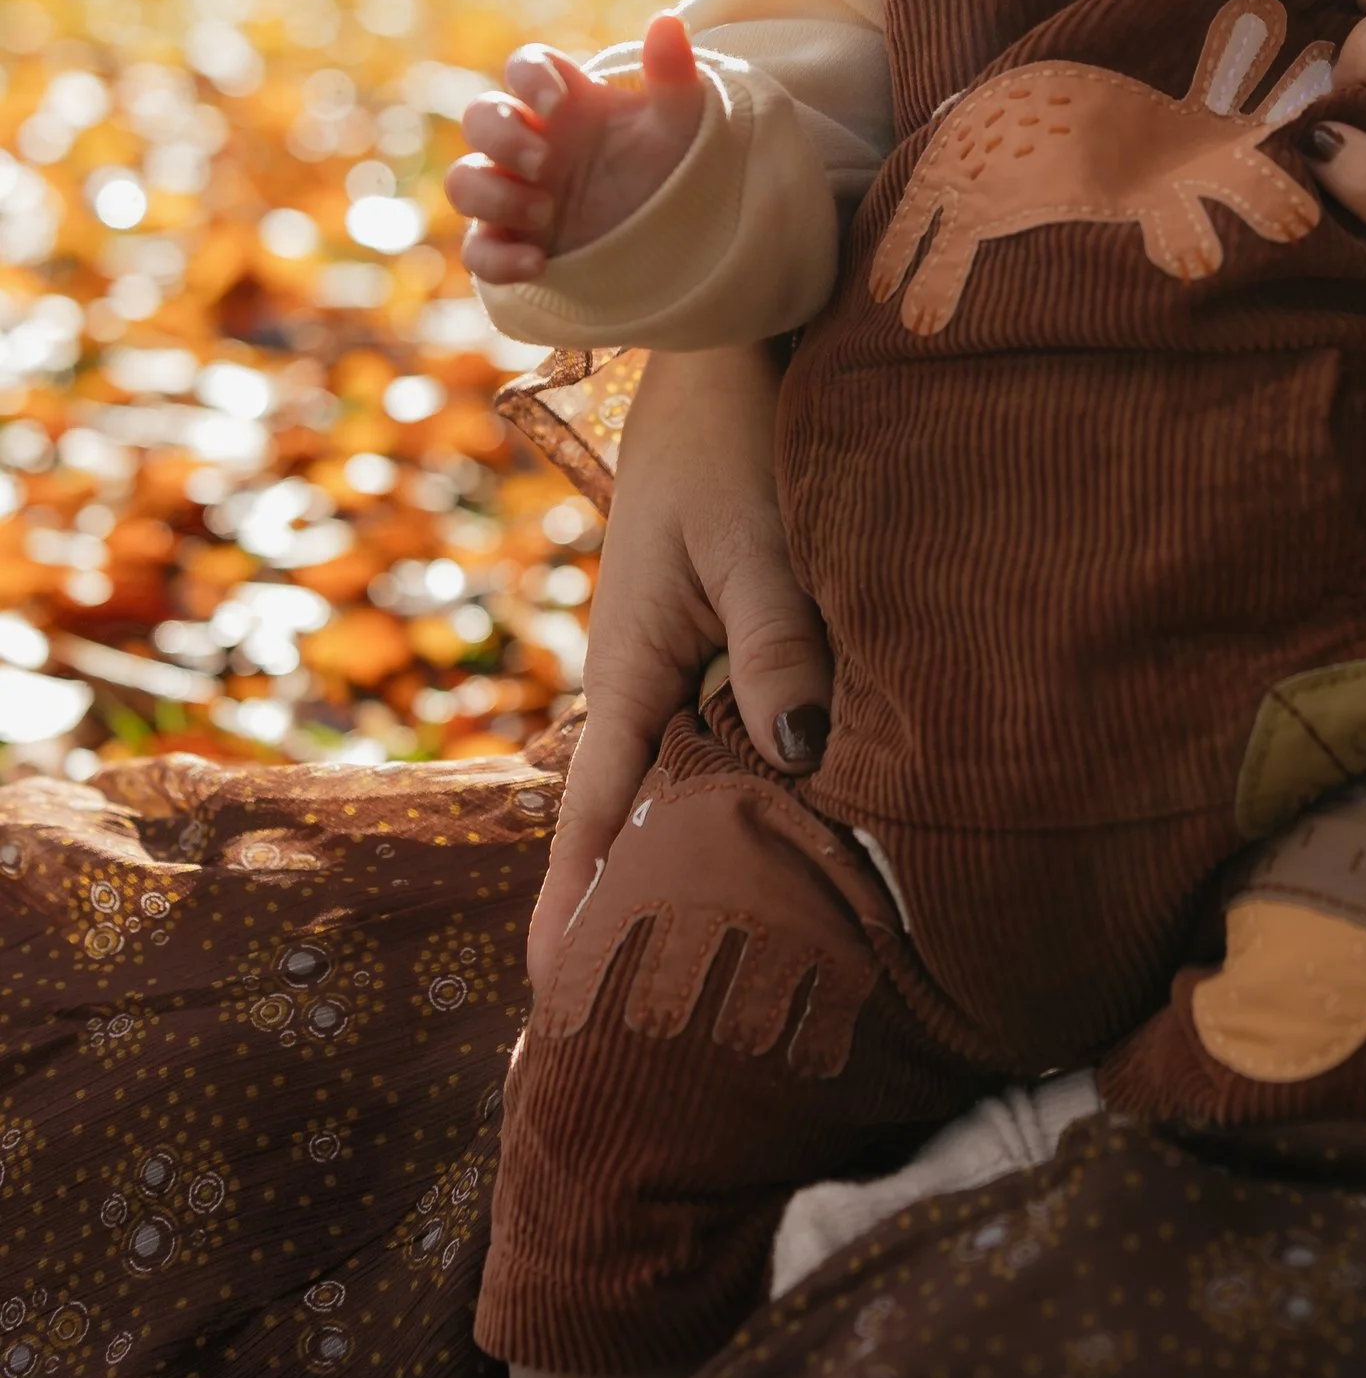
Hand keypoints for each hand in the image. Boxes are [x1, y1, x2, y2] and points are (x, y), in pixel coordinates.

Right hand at [449, 13, 708, 285]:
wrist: (678, 239)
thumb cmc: (671, 167)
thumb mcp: (682, 125)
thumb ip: (673, 76)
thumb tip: (670, 20)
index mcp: (567, 103)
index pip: (524, 65)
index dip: (529, 77)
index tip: (558, 102)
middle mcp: (532, 142)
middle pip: (479, 117)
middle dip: (502, 136)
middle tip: (544, 163)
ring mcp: (515, 193)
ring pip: (463, 182)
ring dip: (494, 196)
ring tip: (545, 213)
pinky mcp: (512, 243)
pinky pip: (476, 250)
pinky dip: (497, 259)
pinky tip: (538, 264)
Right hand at [525, 343, 832, 997]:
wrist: (730, 342)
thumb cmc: (736, 434)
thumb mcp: (757, 539)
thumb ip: (779, 639)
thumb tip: (800, 749)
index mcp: (629, 666)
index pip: (595, 816)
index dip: (577, 910)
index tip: (553, 1005)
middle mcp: (652, 681)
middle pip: (640, 821)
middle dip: (636, 917)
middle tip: (640, 1035)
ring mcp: (690, 664)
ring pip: (697, 784)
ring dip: (708, 862)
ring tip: (721, 972)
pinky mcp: (737, 639)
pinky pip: (737, 738)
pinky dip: (756, 794)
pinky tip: (798, 846)